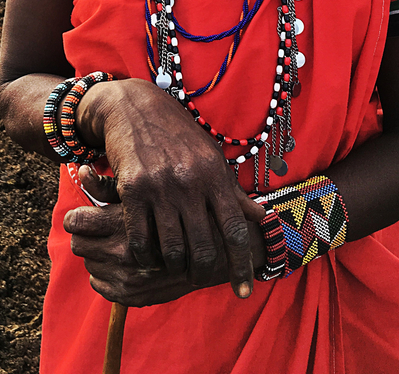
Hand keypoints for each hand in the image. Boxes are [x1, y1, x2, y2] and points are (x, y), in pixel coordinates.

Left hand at [65, 199, 230, 306]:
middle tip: (88, 232)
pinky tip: (114, 267)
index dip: (74, 220)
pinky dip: (104, 279)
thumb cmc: (181, 206)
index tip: (76, 218)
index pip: (80, 222)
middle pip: (80, 246)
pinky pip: (105, 289)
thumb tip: (82, 172)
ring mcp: (132, 276)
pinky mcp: (139, 296)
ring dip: (95, 259)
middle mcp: (128, 249)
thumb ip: (111, 184)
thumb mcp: (148, 187)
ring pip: (91, 268)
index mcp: (131, 214)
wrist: (223, 245)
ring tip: (105, 248)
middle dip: (83, 238)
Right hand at [76, 79, 264, 299]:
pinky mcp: (132, 189)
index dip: (242, 265)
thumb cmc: (178, 135)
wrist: (134, 106)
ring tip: (175, 267)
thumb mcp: (211, 156)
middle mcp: (190, 181)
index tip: (245, 291)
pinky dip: (145, 255)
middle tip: (199, 278)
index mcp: (215, 173)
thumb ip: (234, 191)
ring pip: (172, 249)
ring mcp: (160, 186)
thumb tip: (265, 219)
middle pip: (204, 248)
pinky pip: (140, 239)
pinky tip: (148, 255)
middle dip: (204, 272)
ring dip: (174, 266)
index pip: (235, 230)